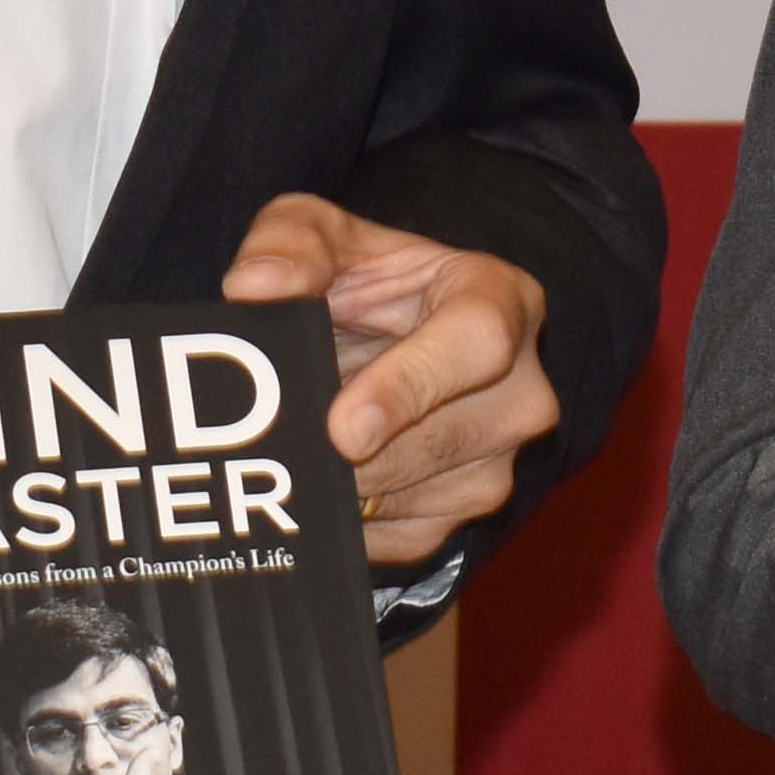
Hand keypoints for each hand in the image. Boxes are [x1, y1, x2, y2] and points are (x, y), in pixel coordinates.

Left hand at [224, 194, 557, 567]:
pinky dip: (346, 518)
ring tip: (294, 448)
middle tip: (281, 450)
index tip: (343, 427)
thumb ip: (289, 246)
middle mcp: (521, 388)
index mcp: (502, 301)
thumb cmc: (364, 282)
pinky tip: (315, 481)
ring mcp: (500, 457)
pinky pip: (398, 537)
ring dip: (343, 483)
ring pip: (414, 494)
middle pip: (443, 439)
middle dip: (354, 456)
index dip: (410, 387)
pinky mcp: (465, 511)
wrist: (388, 339)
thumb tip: (253, 287)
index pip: (477, 344)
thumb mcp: (322, 236)